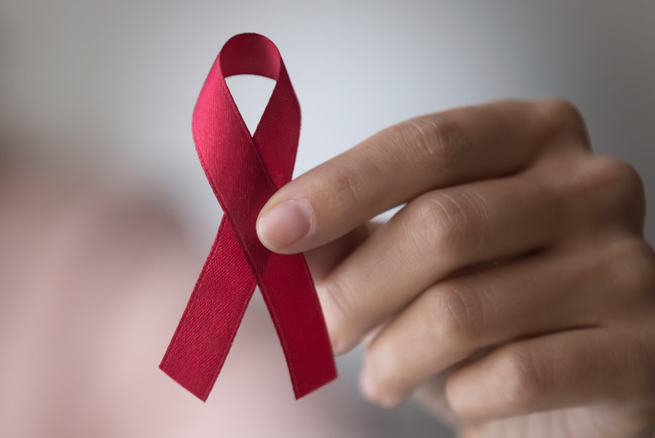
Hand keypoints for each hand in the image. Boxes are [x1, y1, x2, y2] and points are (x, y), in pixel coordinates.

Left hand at [257, 99, 654, 437]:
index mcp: (534, 136)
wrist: (573, 386)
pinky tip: (454, 394)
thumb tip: (280, 226)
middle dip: (357, 289)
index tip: (274, 229)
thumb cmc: (487, 307)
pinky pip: (516, 374)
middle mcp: (592, 185)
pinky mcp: (642, 349)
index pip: (427, 142)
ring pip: (465, 308)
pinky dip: (461, 393)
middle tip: (323, 329)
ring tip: (379, 374)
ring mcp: (626, 265)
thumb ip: (355, 232)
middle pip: (441, 224)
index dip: (342, 186)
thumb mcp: (418, 255)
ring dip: (396, 354)